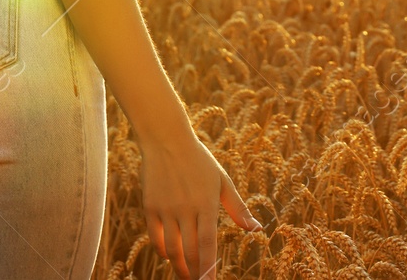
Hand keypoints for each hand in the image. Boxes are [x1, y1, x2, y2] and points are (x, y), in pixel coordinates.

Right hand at [140, 127, 262, 278]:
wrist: (166, 140)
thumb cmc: (199, 161)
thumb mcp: (222, 181)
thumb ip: (237, 208)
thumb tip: (256, 229)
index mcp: (206, 203)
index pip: (208, 243)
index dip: (209, 267)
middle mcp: (185, 208)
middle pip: (189, 251)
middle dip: (195, 272)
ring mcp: (166, 209)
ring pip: (171, 249)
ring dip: (179, 266)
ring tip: (187, 275)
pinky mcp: (150, 207)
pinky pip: (156, 238)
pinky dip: (164, 251)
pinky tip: (171, 256)